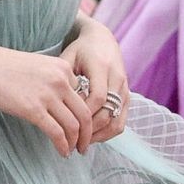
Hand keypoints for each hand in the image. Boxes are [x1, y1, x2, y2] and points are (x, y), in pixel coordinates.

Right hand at [0, 43, 96, 156]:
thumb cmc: (6, 66)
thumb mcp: (38, 66)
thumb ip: (53, 80)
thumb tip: (59, 102)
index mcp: (64, 69)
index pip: (83, 96)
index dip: (84, 115)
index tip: (81, 127)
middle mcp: (61, 81)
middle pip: (85, 114)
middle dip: (88, 134)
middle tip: (85, 145)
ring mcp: (48, 96)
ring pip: (73, 126)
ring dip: (76, 142)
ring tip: (72, 151)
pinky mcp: (34, 110)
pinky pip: (56, 133)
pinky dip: (62, 146)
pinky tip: (62, 152)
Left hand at [60, 18, 129, 143]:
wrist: (102, 40)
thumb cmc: (80, 50)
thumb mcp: (68, 58)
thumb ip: (64, 79)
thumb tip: (56, 107)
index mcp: (102, 67)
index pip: (97, 98)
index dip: (83, 114)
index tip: (66, 124)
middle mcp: (118, 78)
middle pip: (107, 113)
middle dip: (88, 131)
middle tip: (70, 142)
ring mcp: (125, 89)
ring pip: (116, 121)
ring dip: (98, 136)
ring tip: (80, 143)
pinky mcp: (127, 97)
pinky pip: (121, 122)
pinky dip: (107, 133)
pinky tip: (91, 137)